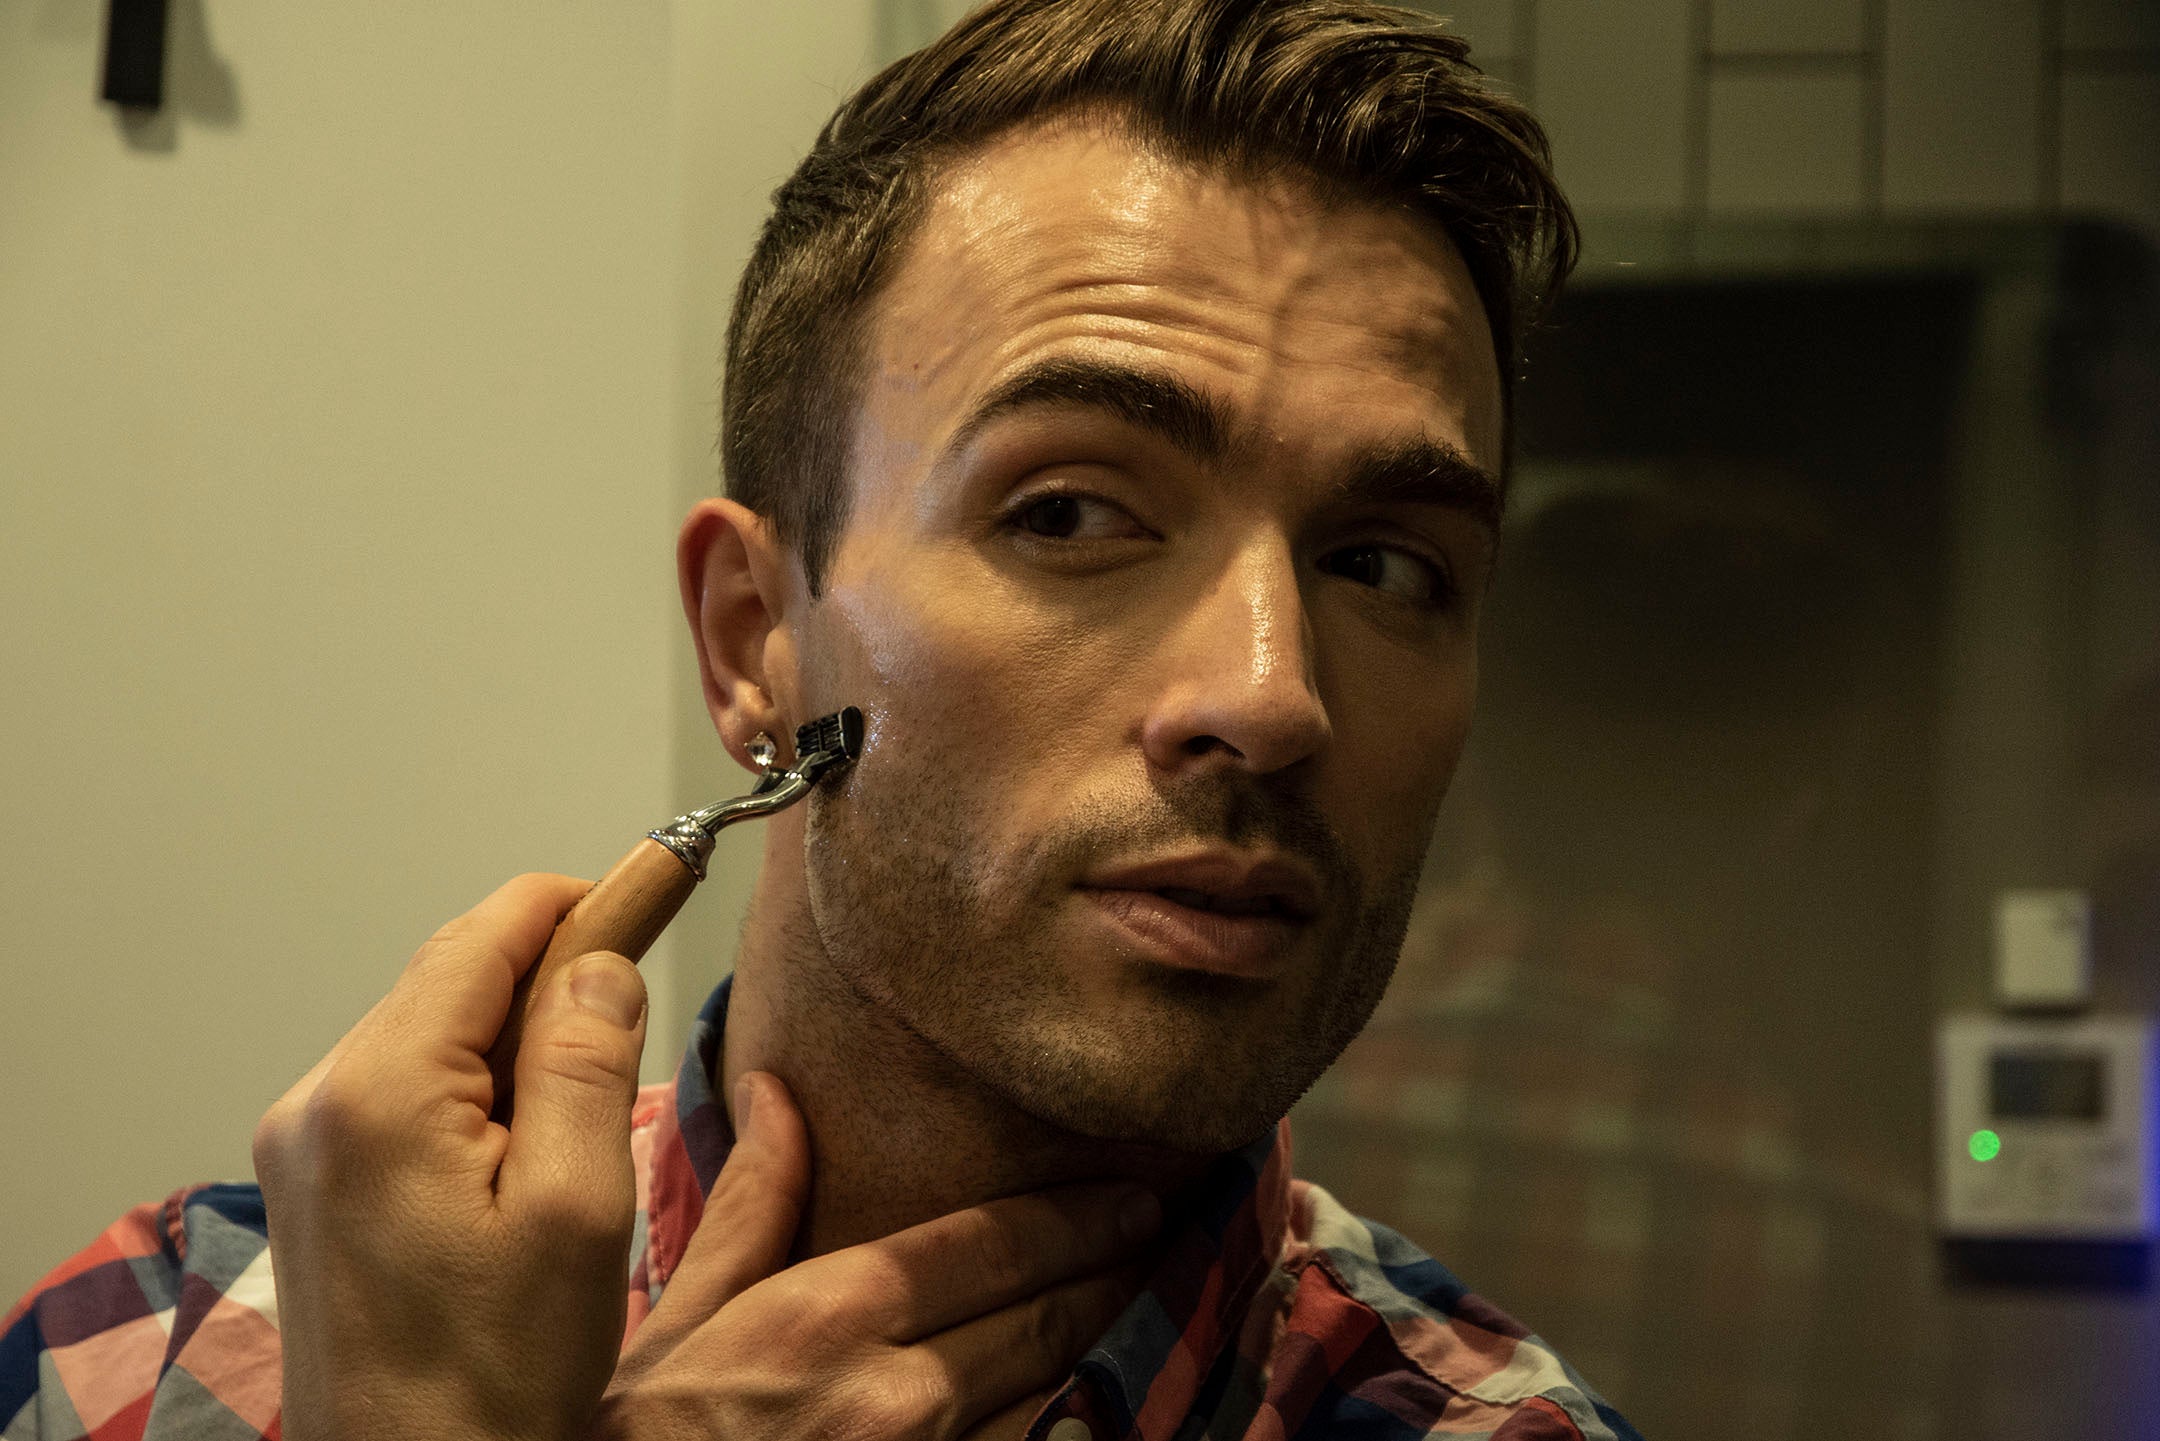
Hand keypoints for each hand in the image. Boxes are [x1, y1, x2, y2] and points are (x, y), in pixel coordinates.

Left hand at [254, 873, 650, 1440]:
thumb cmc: (490, 1381)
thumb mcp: (577, 1211)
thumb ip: (587, 1065)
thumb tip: (599, 962)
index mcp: (381, 1092)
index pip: (485, 934)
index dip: (580, 902)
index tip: (658, 886)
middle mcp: (320, 1103)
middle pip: (452, 975)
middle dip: (552, 972)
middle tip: (641, 1004)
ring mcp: (305, 1147)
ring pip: (431, 1032)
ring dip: (516, 1039)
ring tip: (587, 1116)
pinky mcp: (312, 1188)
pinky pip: (405, 1091)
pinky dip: (476, 1088)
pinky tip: (526, 1152)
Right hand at [589, 1070, 1161, 1440]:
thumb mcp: (678, 1319)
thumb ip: (751, 1207)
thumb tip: (782, 1089)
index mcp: (830, 1318)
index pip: (989, 1244)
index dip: (1074, 1216)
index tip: (1132, 1192)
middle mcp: (896, 1394)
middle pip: (1043, 1316)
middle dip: (1110, 1270)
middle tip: (1160, 1230)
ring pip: (1054, 1396)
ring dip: (1103, 1348)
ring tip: (1145, 1304)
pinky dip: (1067, 1427)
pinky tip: (1091, 1401)